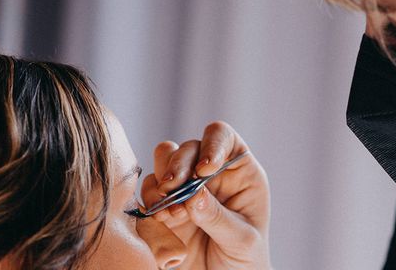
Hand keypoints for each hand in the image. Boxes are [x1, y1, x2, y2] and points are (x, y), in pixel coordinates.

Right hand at [140, 121, 270, 269]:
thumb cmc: (245, 260)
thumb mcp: (242, 241)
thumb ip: (218, 217)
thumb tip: (194, 195)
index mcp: (238, 171)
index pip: (223, 137)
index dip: (212, 143)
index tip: (204, 169)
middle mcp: (210, 173)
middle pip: (188, 148)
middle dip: (178, 165)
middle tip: (173, 188)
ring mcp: (185, 188)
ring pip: (163, 162)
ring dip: (162, 182)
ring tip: (169, 211)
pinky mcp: (165, 206)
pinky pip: (149, 191)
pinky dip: (150, 202)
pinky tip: (161, 220)